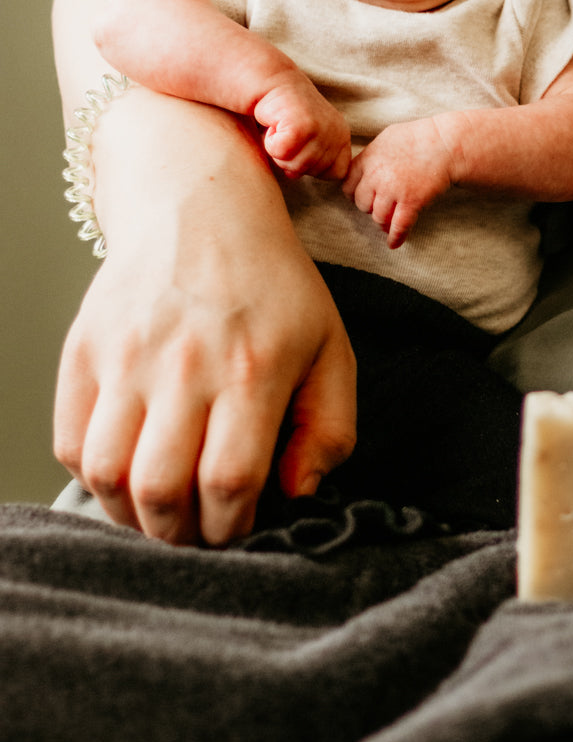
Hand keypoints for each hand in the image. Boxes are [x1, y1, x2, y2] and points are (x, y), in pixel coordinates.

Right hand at [54, 90, 356, 544]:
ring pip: (107, 474)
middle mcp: (184, 364)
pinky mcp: (84, 349)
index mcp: (253, 367)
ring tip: (159, 508)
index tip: (237, 527)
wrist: (202, 207)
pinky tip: (128, 468)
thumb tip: (296, 493)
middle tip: (195, 529)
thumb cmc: (273, 285)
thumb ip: (329, 429)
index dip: (230, 527)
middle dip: (179, 533)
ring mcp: (126, 356)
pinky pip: (72, 442)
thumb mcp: (330, 347)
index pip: (229, 481)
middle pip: (160, 489)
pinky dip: (94, 474)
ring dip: (131, 513)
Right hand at [254, 77, 351, 179]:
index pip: (337, 174)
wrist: (274, 82)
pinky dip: (271, 143)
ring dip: (280, 151)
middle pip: (313, 172)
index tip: (302, 145)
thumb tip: (295, 174)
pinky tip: (275, 125)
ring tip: (281, 128)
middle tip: (287, 133)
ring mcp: (321, 128)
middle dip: (292, 158)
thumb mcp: (309, 141)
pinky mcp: (302, 126)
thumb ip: (311, 162)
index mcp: (343, 137)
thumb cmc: (288, 116)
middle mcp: (337, 132)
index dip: (314, 166)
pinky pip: (282, 153)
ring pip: (296, 165)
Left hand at [343, 115, 457, 247]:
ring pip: (378, 217)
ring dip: (383, 222)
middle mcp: (377, 175)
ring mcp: (393, 190)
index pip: (348, 185)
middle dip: (370, 207)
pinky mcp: (411, 202)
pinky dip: (395, 237)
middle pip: (362, 204)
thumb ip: (370, 155)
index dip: (355, 193)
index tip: (364, 196)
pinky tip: (393, 243)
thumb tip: (361, 168)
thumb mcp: (386, 138)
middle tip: (382, 206)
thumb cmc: (419, 137)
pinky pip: (398, 227)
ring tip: (389, 222)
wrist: (446, 143)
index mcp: (369, 158)